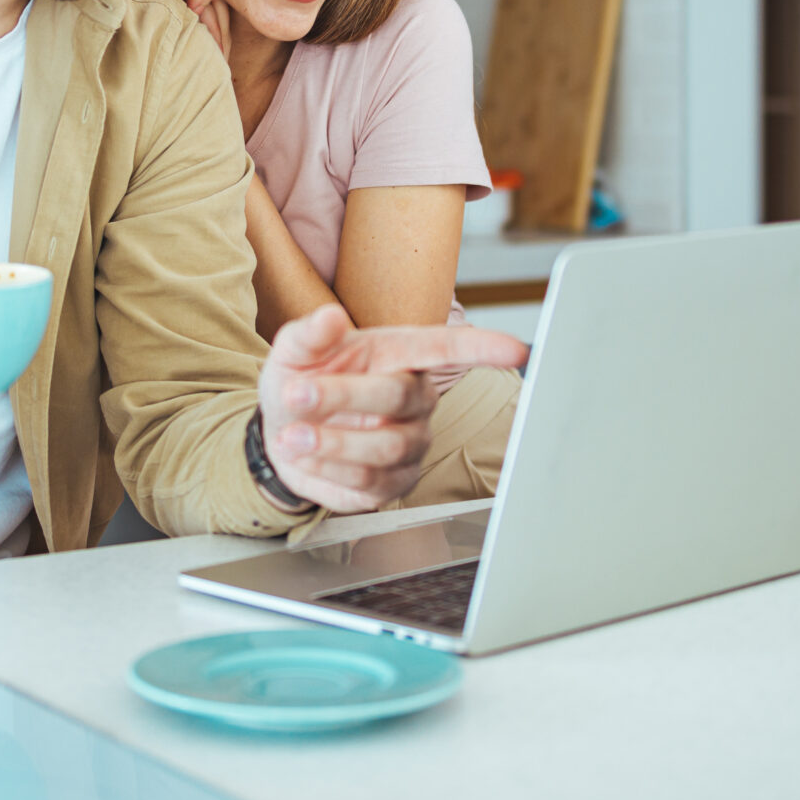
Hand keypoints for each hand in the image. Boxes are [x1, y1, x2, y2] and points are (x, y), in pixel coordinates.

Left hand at [257, 304, 529, 512]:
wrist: (281, 433)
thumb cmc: (300, 381)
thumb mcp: (295, 351)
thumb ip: (309, 335)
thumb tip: (329, 316)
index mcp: (399, 356)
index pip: (448, 348)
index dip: (484, 348)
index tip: (518, 349)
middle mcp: (415, 400)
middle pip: (399, 395)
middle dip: (343, 395)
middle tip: (295, 393)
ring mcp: (410, 443)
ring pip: (387, 445)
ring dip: (333, 440)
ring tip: (291, 434)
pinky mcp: (393, 483)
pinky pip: (371, 481)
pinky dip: (329, 469)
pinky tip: (304, 455)